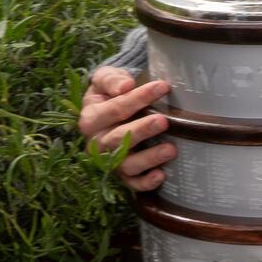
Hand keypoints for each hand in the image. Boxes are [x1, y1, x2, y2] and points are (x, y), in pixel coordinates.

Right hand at [78, 67, 175, 190]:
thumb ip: (112, 79)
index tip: (162, 87)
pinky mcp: (122, 174)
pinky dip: (145, 183)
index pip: (115, 109)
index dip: (138, 98)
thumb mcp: (105, 78)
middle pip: (118, 139)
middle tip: (163, 120)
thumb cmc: (110, 91)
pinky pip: (131, 183)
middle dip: (142, 130)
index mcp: (90, 118)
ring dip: (148, 158)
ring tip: (171, 149)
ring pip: (126, 164)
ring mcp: (109, 160)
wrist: (110, 107)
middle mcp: (97, 143)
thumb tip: (125, 86)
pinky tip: (161, 176)